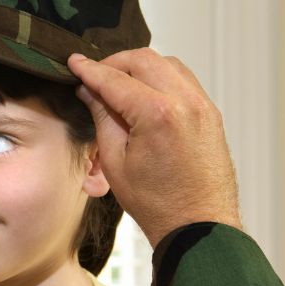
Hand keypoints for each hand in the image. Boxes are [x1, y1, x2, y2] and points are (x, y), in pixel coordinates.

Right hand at [68, 49, 241, 247]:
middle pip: (143, 60)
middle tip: (94, 75)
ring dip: (139, 67)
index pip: (115, 79)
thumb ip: (102, 118)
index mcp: (158, 115)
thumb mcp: (116, 161)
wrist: (199, 225)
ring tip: (119, 83)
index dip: (90, 70)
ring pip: (166, 63)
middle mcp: (185, 102)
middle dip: (114, 63)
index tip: (74, 63)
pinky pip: (183, 79)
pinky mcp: (210, 113)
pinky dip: (161, 77)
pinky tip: (145, 93)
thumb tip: (90, 92)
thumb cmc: (158, 203)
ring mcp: (202, 106)